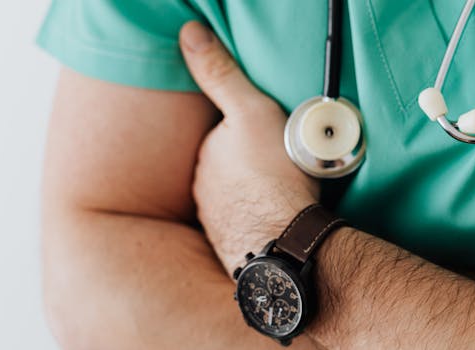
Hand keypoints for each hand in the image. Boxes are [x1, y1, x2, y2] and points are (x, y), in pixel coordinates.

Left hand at [179, 22, 318, 274]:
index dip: (248, 132)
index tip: (272, 137)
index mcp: (206, 153)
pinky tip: (277, 218)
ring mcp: (216, 218)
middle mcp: (202, 187)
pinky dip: (258, 218)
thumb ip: (220, 74)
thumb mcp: (251, 111)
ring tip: (283, 192)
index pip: (222, 135)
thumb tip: (189, 34)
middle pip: (228, 166)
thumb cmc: (273, 175)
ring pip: (235, 196)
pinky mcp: (233, 244)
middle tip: (282, 164)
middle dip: (248, 163)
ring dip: (253, 192)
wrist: (284, 240)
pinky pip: (246, 223)